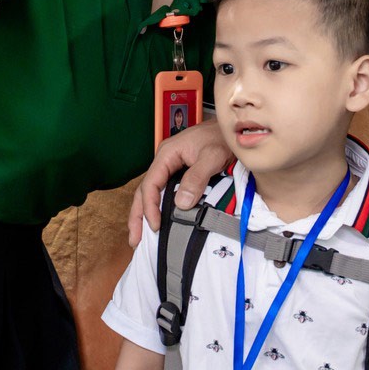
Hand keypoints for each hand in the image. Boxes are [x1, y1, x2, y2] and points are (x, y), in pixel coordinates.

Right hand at [129, 120, 229, 244]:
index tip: (155, 226)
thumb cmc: (222, 137)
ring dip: (145, 214)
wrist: (233, 129)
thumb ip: (197, 177)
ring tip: (140, 236)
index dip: (149, 207)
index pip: (150, 184)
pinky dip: (158, 208)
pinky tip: (158, 220)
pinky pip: (165, 192)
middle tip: (135, 240)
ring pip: (152, 193)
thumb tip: (181, 202)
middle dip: (138, 215)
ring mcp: (171, 167)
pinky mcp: (180, 173)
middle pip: (145, 191)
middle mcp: (165, 160)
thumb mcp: (213, 156)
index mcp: (167, 154)